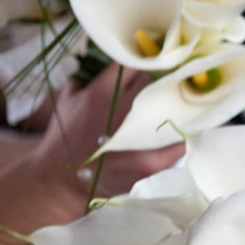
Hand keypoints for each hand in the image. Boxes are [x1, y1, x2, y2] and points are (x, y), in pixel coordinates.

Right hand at [34, 66, 182, 198]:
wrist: (60, 182)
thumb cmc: (62, 139)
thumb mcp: (66, 99)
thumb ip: (85, 77)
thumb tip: (105, 65)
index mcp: (101, 92)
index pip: (134, 63)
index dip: (143, 62)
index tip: (148, 65)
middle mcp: (122, 111)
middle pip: (156, 83)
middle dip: (158, 83)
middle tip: (160, 88)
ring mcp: (140, 139)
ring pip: (174, 110)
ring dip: (175, 107)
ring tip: (177, 107)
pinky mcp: (151, 163)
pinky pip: (180, 143)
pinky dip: (183, 135)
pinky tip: (184, 131)